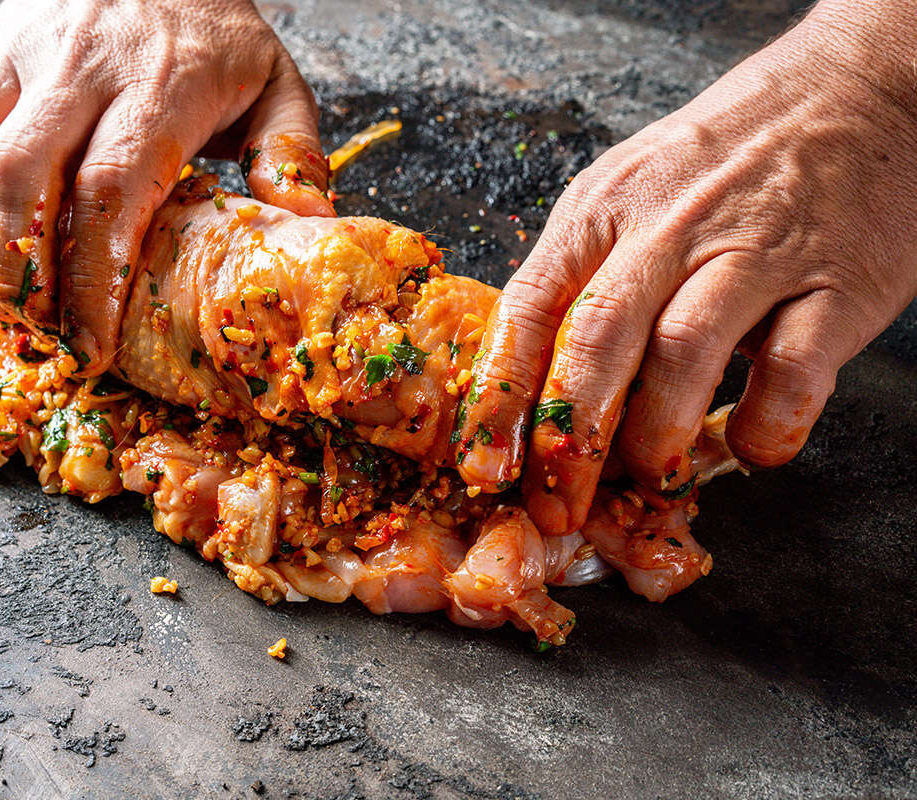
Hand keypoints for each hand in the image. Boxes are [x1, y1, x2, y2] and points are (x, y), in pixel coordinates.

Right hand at [0, 0, 331, 373]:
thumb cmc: (213, 38)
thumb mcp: (275, 86)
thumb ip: (290, 155)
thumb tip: (304, 230)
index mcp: (158, 84)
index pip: (111, 188)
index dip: (93, 276)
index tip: (92, 342)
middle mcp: (76, 65)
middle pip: (22, 179)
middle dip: (20, 273)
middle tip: (38, 328)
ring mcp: (11, 51)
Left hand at [457, 0, 916, 534]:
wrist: (863, 91)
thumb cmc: (728, 158)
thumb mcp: (632, 188)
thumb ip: (587, 272)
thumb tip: (534, 383)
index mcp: (604, 207)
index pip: (530, 308)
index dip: (501, 397)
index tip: (485, 464)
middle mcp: (670, 225)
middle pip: (597, 342)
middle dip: (569, 443)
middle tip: (556, 507)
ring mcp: (755, 252)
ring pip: (684, 357)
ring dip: (656, 438)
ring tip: (649, 477)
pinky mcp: (836, 284)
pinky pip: (791, 374)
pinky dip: (764, 429)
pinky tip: (749, 447)